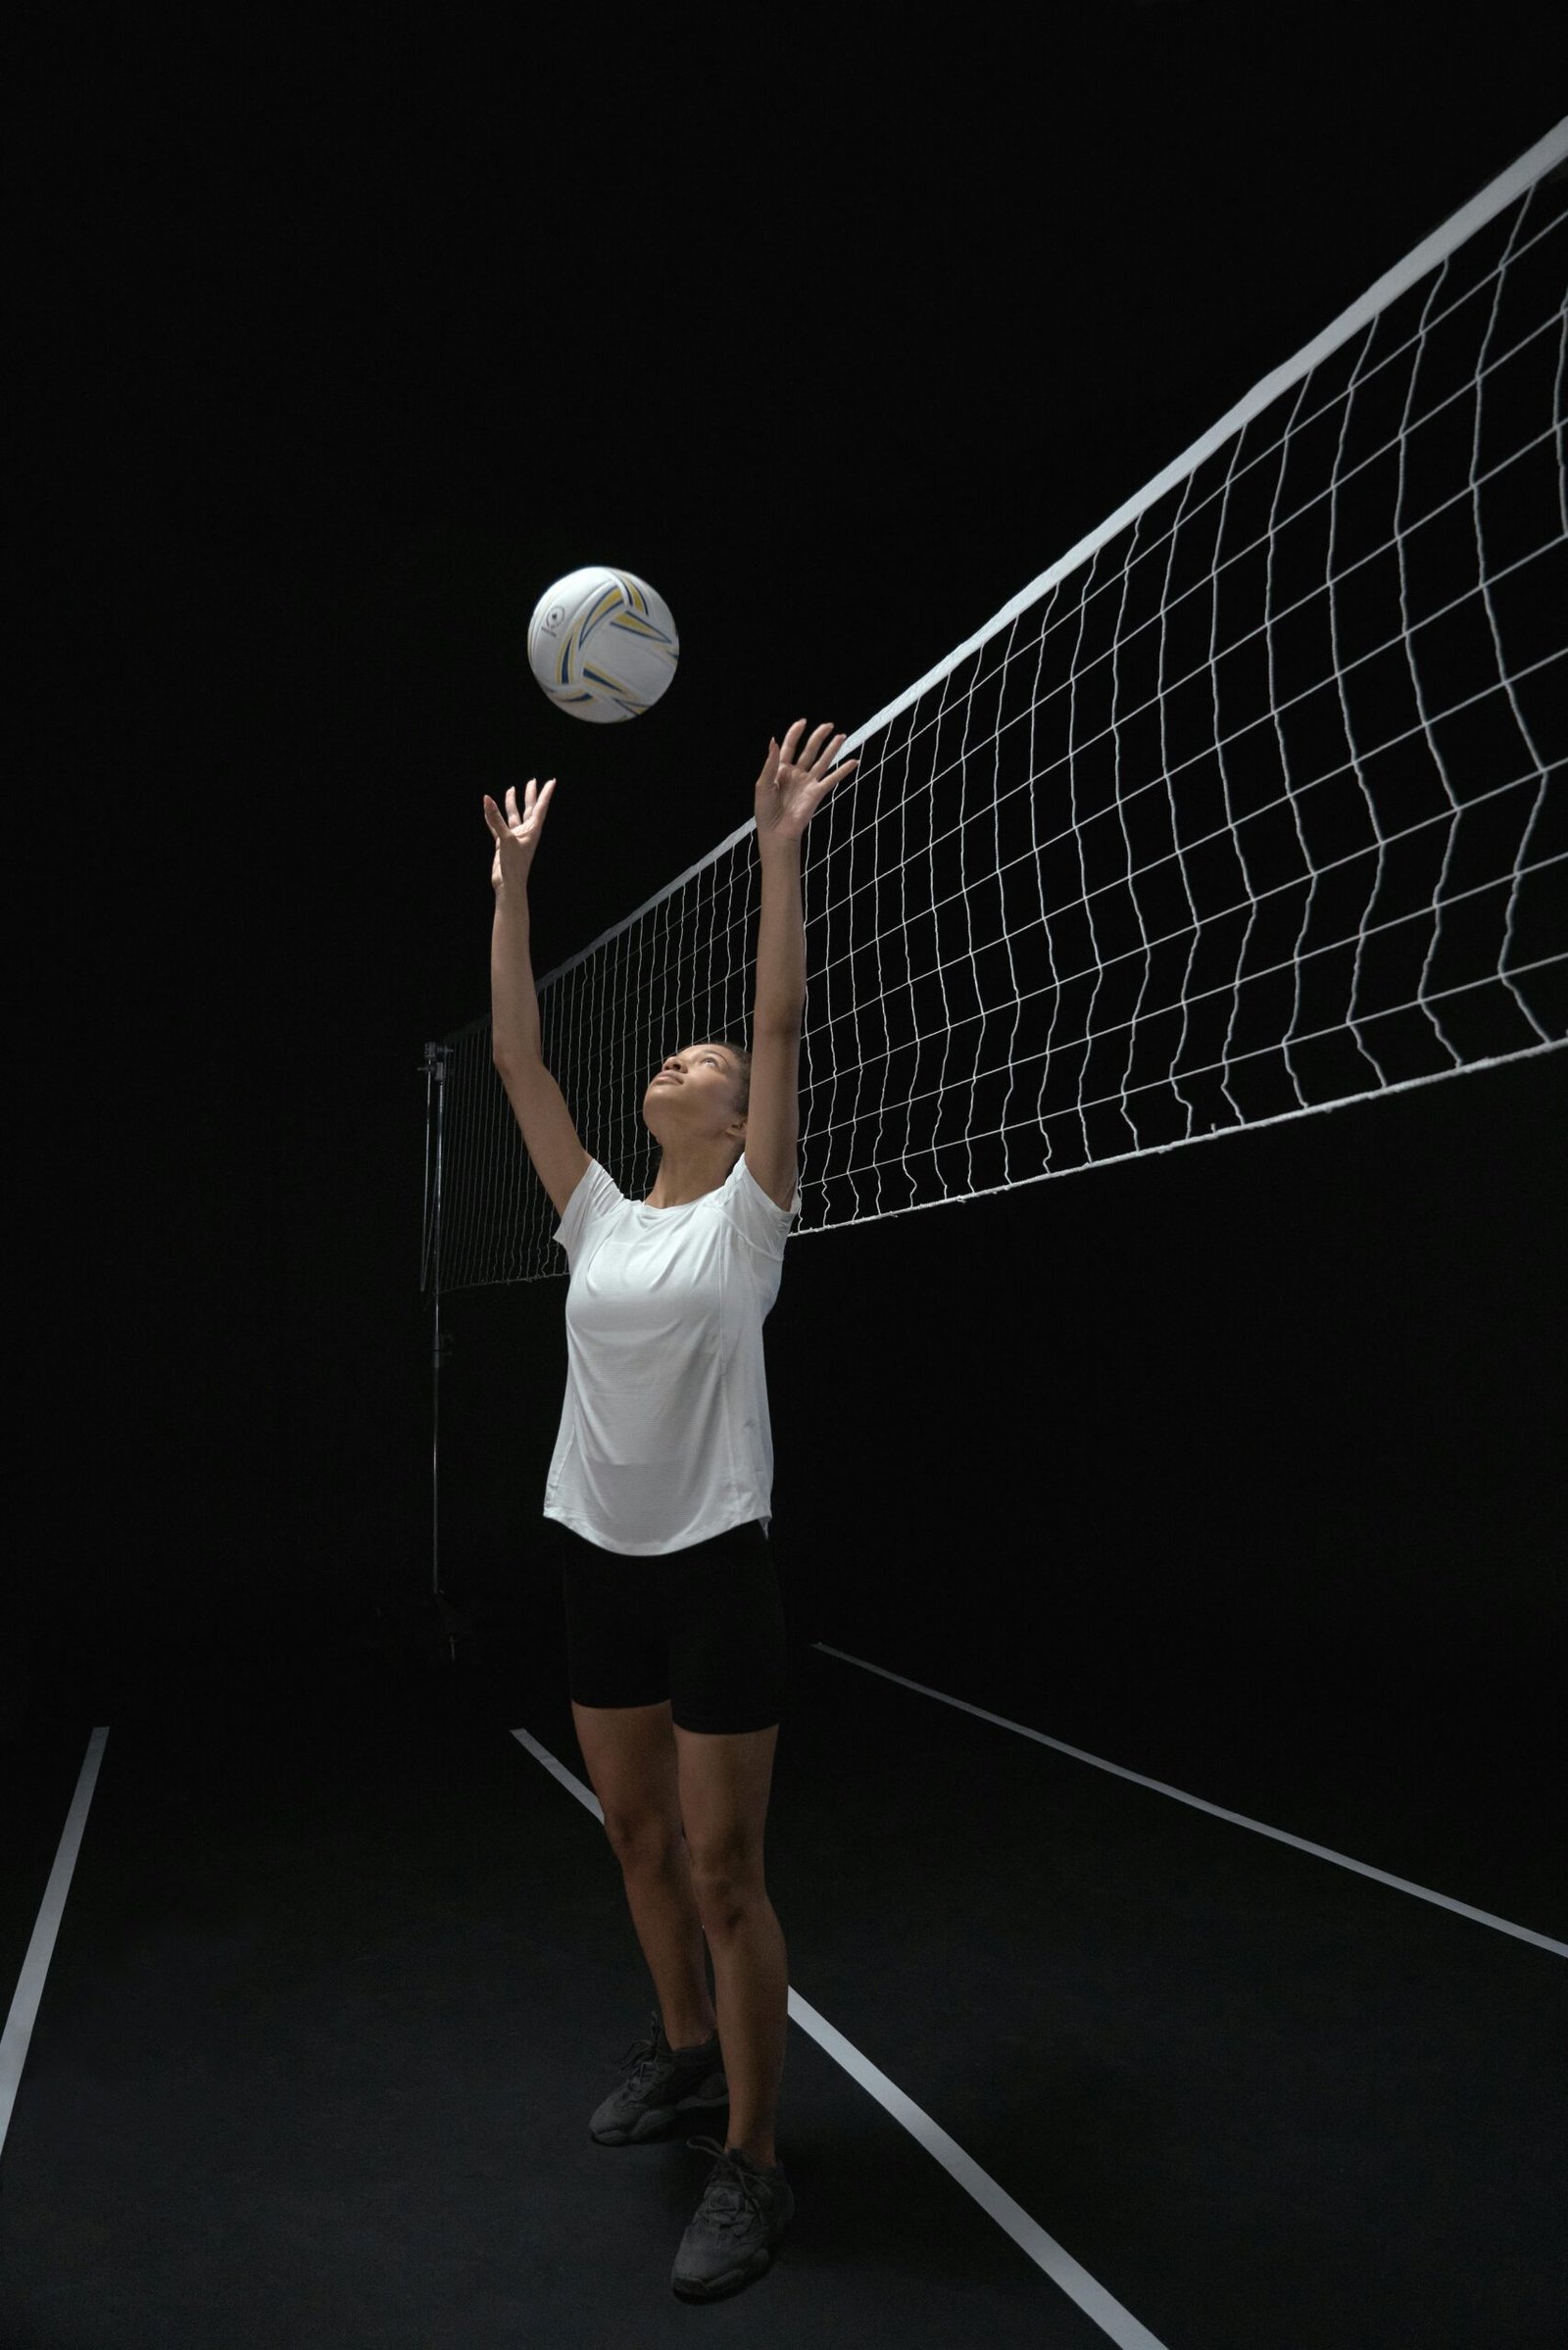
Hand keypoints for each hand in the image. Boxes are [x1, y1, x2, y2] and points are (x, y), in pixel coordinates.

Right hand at [483, 777, 556, 891]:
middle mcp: (525, 832)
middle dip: (530, 795)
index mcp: (532, 830)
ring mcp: (514, 837)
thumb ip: (496, 819)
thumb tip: (487, 799)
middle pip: (528, 808)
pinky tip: (487, 810)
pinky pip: (497, 826)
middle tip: (532, 781)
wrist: (508, 884)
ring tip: (511, 789)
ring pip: (513, 815)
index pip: (540, 807)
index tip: (552, 781)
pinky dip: (493, 818)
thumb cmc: (513, 864)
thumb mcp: (505, 838)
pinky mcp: (503, 844)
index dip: (545, 794)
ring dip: (511, 803)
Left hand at [754, 719, 857, 848]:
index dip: (795, 733)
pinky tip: (854, 761)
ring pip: (823, 761)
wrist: (776, 832)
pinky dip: (843, 770)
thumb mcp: (763, 784)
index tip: (803, 722)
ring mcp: (808, 783)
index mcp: (781, 769)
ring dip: (832, 749)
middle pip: (809, 750)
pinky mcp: (817, 793)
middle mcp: (796, 774)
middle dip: (819, 737)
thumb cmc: (765, 810)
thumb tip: (774, 741)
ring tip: (842, 736)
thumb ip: (770, 763)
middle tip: (829, 725)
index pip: (790, 746)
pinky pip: (832, 779)